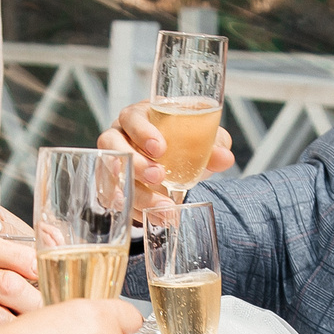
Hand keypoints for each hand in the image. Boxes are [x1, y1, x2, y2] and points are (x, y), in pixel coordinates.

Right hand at [100, 100, 234, 204]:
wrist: (175, 163)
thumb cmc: (184, 142)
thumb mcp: (202, 140)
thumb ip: (214, 145)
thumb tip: (225, 158)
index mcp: (140, 116)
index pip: (131, 116)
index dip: (141, 131)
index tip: (160, 148)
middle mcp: (120, 135)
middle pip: (112, 144)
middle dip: (135, 163)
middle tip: (159, 177)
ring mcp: (113, 160)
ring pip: (110, 173)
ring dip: (133, 191)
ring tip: (161, 205)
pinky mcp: (112, 184)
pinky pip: (109, 195)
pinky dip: (128, 208)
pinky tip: (147, 217)